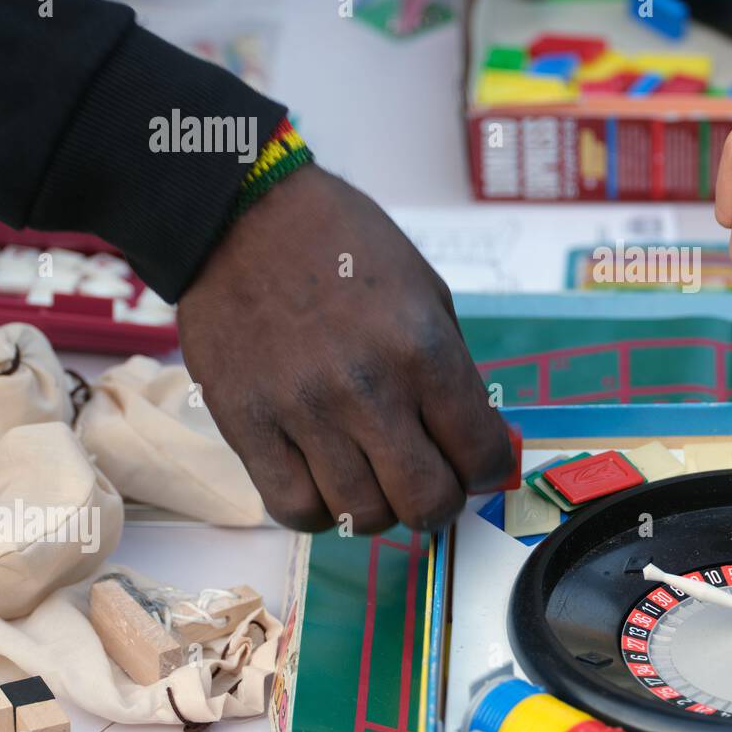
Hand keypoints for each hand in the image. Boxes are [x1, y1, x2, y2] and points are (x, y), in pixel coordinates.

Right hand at [178, 166, 513, 532]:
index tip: (478, 465)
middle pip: (425, 500)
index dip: (488, 471)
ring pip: (362, 516)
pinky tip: (326, 482)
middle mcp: (368, 388)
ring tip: (376, 479)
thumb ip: (455, 373)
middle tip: (431, 484)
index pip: (479, 453)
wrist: (244, 215)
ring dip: (381, 510)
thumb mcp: (428, 293)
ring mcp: (304, 412)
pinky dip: (320, 511)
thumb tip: (485, 443)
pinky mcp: (247, 425)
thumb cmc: (346, 248)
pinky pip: (294, 509)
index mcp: (424, 350)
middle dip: (440, 503)